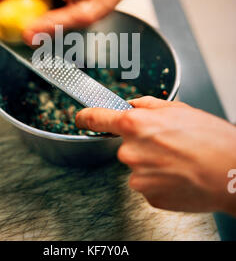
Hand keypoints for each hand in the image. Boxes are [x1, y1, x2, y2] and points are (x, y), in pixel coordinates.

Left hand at [75, 96, 235, 214]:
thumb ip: (147, 105)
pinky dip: (159, 179)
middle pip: (125, 145)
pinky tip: (177, 174)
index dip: (86, 117)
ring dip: (151, 163)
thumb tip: (132, 105)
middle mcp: (130, 152)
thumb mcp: (177, 109)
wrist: (232, 172)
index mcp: (135, 126)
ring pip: (137, 166)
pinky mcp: (149, 196)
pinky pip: (147, 183)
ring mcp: (138, 177)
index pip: (97, 119)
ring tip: (177, 160)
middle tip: (168, 143)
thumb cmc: (209, 139)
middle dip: (141, 143)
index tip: (80, 118)